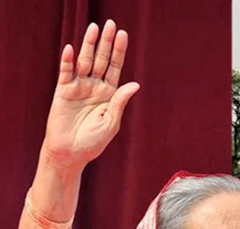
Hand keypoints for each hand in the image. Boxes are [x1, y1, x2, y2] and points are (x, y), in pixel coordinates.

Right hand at [42, 21, 140, 173]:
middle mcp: (95, 86)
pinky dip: (67, 61)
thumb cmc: (93, 142)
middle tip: (110, 24)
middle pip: (102, 60)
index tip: (123, 34)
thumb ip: (120, 102)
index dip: (119, 51)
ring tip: (94, 28)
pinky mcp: (62, 91)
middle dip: (106, 42)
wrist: (70, 153)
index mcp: (110, 94)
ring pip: (84, 61)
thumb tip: (135, 84)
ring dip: (89, 45)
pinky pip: (65, 73)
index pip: (116, 67)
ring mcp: (78, 87)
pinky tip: (70, 49)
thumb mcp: (111, 123)